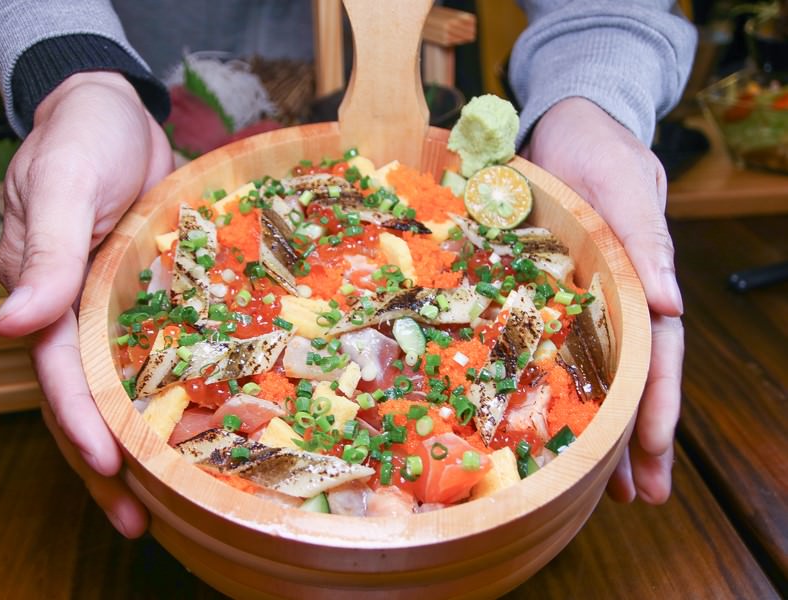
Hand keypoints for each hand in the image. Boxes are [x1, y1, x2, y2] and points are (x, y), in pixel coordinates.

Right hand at [0, 72, 173, 534]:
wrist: (118, 115)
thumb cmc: (81, 141)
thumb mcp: (59, 186)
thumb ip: (45, 254)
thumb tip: (13, 327)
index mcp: (44, 299)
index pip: (59, 375)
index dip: (80, 424)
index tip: (110, 468)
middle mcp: (77, 318)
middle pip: (86, 405)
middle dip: (108, 467)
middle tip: (141, 523)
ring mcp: (116, 314)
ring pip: (125, 392)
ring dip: (146, 447)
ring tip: (177, 500)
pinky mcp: (154, 303)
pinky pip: (165, 357)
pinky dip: (180, 395)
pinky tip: (212, 429)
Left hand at [525, 97, 684, 503]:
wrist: (561, 129)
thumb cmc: (601, 154)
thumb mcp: (627, 187)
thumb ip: (645, 240)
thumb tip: (670, 304)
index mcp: (640, 286)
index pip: (658, 356)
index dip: (657, 406)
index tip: (653, 454)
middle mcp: (611, 304)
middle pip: (629, 380)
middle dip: (635, 439)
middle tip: (636, 498)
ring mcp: (575, 305)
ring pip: (589, 374)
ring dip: (596, 427)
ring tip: (593, 486)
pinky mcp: (537, 296)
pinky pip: (538, 347)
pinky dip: (541, 385)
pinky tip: (532, 421)